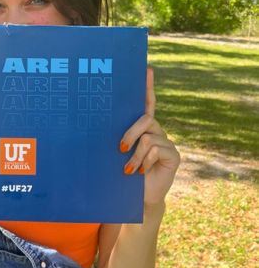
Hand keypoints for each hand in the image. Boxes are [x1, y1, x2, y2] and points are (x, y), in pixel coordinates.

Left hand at [120, 67, 179, 206]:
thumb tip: (94, 122)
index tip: (147, 69)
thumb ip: (116, 138)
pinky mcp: (174, 155)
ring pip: (148, 137)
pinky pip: (156, 150)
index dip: (148, 86)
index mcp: (143, 128)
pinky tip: (141, 172)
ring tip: (129, 169)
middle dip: (130, 132)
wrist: (137, 199)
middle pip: (145, 118)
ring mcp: (167, 142)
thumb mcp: (116, 154)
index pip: (147, 103)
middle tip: (120, 148)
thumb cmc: (122, 174)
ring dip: (134, 156)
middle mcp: (157, 131)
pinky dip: (144, 162)